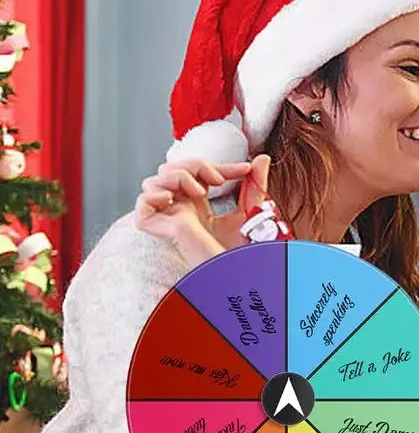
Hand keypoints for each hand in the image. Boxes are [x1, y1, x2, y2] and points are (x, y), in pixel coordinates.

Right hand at [134, 155, 272, 261]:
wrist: (236, 273)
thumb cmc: (242, 251)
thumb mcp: (249, 211)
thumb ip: (254, 185)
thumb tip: (262, 159)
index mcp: (198, 205)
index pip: (199, 174)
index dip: (221, 167)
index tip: (245, 169)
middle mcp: (181, 209)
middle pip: (172, 169)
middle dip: (195, 164)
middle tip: (218, 180)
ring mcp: (168, 218)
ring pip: (155, 180)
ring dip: (178, 175)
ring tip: (201, 193)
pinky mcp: (158, 229)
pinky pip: (142, 205)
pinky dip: (154, 195)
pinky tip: (174, 200)